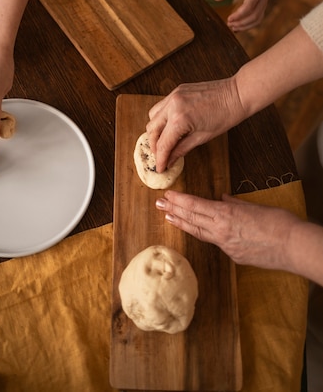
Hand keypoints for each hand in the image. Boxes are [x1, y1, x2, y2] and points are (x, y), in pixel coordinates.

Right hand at [146, 78, 244, 172]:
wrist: (237, 94)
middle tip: (161, 156)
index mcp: (180, 119)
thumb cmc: (225, 116)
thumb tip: (170, 160)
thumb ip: (181, 149)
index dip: (160, 159)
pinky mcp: (177, 90)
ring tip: (164, 140)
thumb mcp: (202, 137)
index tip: (160, 168)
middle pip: (152, 129)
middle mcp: (172, 106)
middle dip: (154, 145)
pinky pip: (162, 106)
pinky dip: (162, 117)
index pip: (163, 144)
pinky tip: (170, 126)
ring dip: (156, 130)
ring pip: (153, 116)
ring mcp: (173, 95)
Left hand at [155, 191, 299, 270]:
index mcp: (226, 214)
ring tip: (168, 216)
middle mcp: (221, 230)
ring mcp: (226, 245)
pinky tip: (201, 231)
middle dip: (173, 210)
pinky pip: (216, 243)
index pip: (195, 206)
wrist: (293, 246)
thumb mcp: (254, 207)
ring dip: (182, 223)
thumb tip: (223, 199)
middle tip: (158, 203)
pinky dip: (206, 235)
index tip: (167, 195)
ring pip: (199, 233)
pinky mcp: (234, 256)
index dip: (179, 200)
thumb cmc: (278, 222)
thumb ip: (235, 204)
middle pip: (192, 219)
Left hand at [214, 0, 273, 31]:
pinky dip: (249, 26)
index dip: (239, 14)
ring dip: (245, 26)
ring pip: (257, 20)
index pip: (249, 6)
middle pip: (254, 16)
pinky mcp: (262, 8)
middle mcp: (262, 0)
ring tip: (232, 28)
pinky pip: (257, 20)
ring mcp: (264, 5)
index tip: (228, 19)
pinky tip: (238, 28)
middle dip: (241, 23)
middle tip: (228, 24)